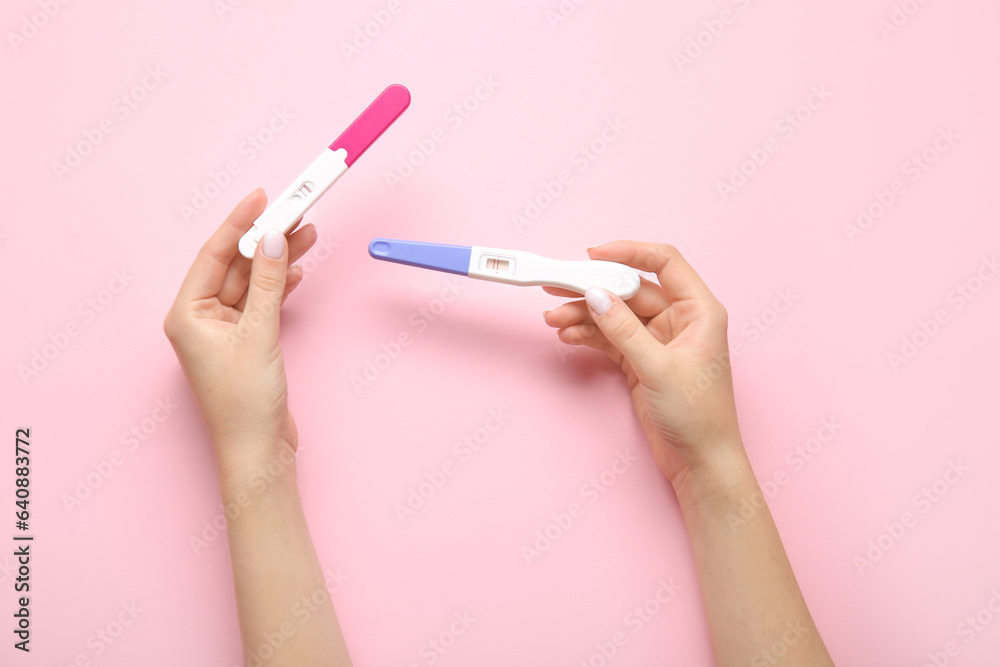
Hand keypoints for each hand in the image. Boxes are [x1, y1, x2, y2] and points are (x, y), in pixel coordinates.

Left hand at [163, 189, 317, 470]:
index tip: (261, 197)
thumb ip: (266, 283)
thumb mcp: (258, 334)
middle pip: (235, 265)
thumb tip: (273, 239)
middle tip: (294, 213)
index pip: (214, 254)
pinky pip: (261, 301)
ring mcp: (224, 330)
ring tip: (307, 234)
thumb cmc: (245, 402)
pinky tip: (297, 270)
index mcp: (187, 313)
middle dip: (265, 240)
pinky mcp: (246, 341)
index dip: (239, 223)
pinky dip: (279, 285)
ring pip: (252, 281)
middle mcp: (201, 318)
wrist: (258, 450)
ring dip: (277, 260)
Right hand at [543, 241, 744, 492]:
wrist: (700, 462)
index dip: (629, 252)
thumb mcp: (658, 368)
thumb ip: (624, 330)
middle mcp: (680, 320)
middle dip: (594, 288)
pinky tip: (569, 336)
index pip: (664, 263)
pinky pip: (611, 338)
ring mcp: (659, 340)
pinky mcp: (642, 360)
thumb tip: (596, 295)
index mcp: (699, 311)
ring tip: (554, 319)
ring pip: (616, 314)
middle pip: (630, 289)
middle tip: (558, 286)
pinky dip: (590, 335)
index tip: (593, 254)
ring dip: (585, 315)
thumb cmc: (699, 416)